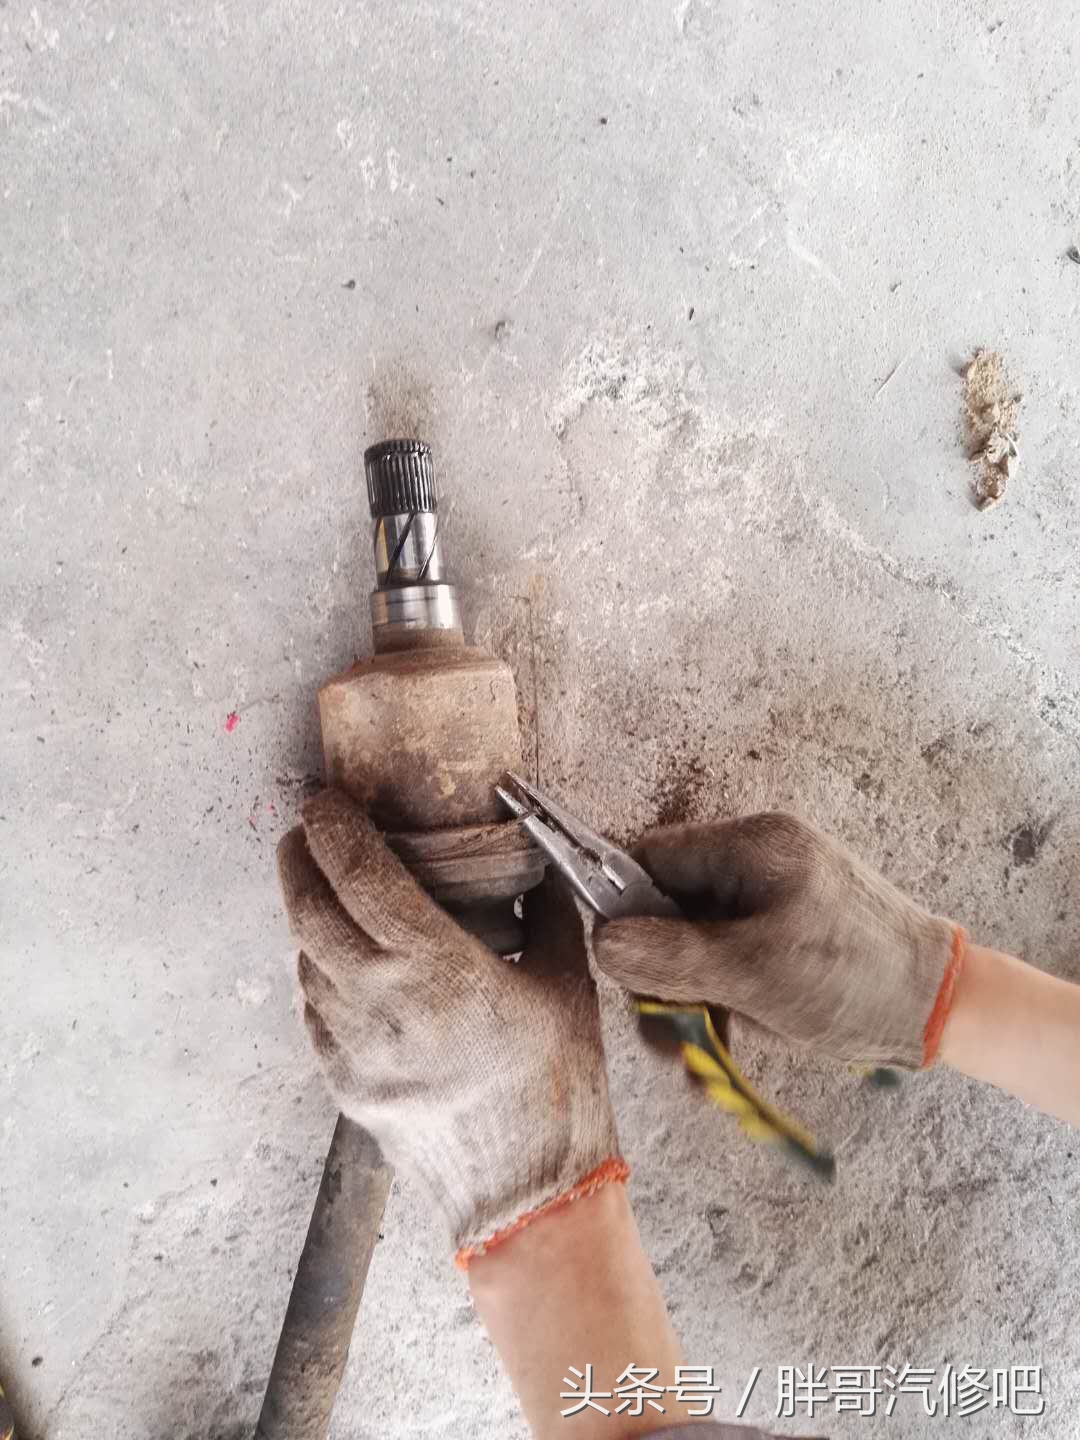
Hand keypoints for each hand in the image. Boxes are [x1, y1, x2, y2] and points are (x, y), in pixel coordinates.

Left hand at [277, 787, 625, 1265]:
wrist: (527, 1199)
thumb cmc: (557, 1092)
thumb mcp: (567, 987)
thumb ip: (547, 915)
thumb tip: (535, 864)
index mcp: (441, 975)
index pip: (363, 880)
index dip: (336, 831)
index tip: (326, 801)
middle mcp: (384, 1009)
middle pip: (310, 914)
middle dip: (300, 862)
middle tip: (307, 830)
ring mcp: (355, 1053)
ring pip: (304, 963)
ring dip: (305, 916)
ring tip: (323, 886)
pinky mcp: (345, 1086)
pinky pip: (313, 1012)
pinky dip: (316, 972)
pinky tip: (337, 958)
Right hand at [593, 813, 963, 1068]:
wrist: (943, 1010)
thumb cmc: (855, 978)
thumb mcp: (753, 971)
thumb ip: (670, 956)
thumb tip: (600, 944)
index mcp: (750, 847)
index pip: (650, 857)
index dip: (620, 906)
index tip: (611, 964)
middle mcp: (754, 866)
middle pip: (666, 910)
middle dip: (655, 974)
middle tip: (659, 1032)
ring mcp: (766, 905)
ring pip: (689, 947)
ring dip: (681, 1003)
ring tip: (687, 1061)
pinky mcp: (776, 943)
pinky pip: (722, 968)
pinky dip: (712, 1009)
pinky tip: (710, 1057)